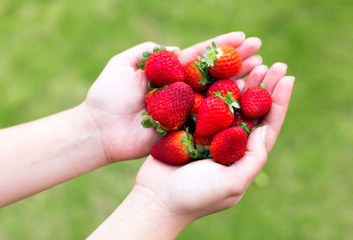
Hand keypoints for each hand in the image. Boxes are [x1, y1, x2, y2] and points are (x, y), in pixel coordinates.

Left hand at [82, 32, 261, 163]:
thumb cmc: (107, 95)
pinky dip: (225, 113)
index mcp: (169, 73)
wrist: (99, 129)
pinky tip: (245, 104)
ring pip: (215, 96)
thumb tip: (176, 49)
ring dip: (238, 83)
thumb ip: (147, 53)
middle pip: (214, 74)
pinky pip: (207, 121)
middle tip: (261, 52)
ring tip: (261, 71)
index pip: (201, 56)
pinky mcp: (183, 130)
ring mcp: (184, 110)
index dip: (222, 47)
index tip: (244, 37)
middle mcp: (181, 90)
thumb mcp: (123, 64)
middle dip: (237, 62)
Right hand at [133, 63, 293, 225]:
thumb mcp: (231, 184)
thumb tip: (264, 130)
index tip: (288, 78)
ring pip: (230, 102)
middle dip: (265, 87)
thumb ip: (252, 160)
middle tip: (276, 65)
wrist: (156, 198)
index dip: (279, 102)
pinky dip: (213, 86)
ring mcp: (208, 132)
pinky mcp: (188, 126)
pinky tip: (221, 70)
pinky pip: (204, 102)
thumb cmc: (195, 197)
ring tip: (255, 63)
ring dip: (243, 82)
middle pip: (252, 110)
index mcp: (242, 155)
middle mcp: (228, 141)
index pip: (267, 125)